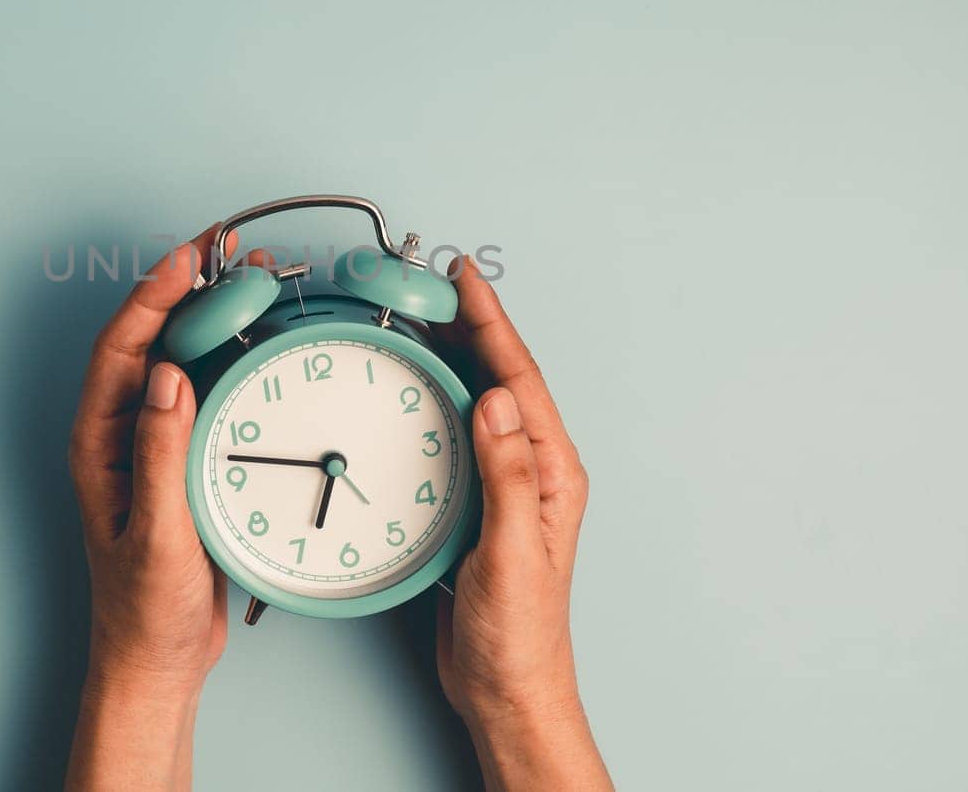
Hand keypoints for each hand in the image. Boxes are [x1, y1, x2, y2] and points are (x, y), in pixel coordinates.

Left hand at [65, 226, 233, 790]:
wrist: (161, 657)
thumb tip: (166, 375)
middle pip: (149, 338)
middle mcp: (121, 433)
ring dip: (212, 314)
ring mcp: (153, 441)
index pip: (120, 349)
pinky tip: (260, 337)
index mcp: (100, 444)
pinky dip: (232, 356)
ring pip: (180, 357)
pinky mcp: (186, 455)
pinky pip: (207, 390)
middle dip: (186, 287)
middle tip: (230, 250)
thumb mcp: (158, 534)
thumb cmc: (144, 609)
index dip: (152, 297)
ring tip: (252, 277)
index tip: (188, 259)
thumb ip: (160, 455)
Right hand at [434, 256, 611, 790]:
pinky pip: (457, 435)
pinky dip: (436, 401)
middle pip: (502, 379)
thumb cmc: (519, 634)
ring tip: (426, 319)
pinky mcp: (476, 504)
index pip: (520, 380)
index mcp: (551, 474)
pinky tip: (416, 392)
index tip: (466, 280)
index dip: (492, 324)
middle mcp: (532, 472)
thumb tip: (498, 400)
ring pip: (478, 402)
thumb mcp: (509, 553)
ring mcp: (504, 486)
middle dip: (473, 325)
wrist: (506, 687)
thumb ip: (506, 476)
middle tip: (439, 283)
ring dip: (454, 358)